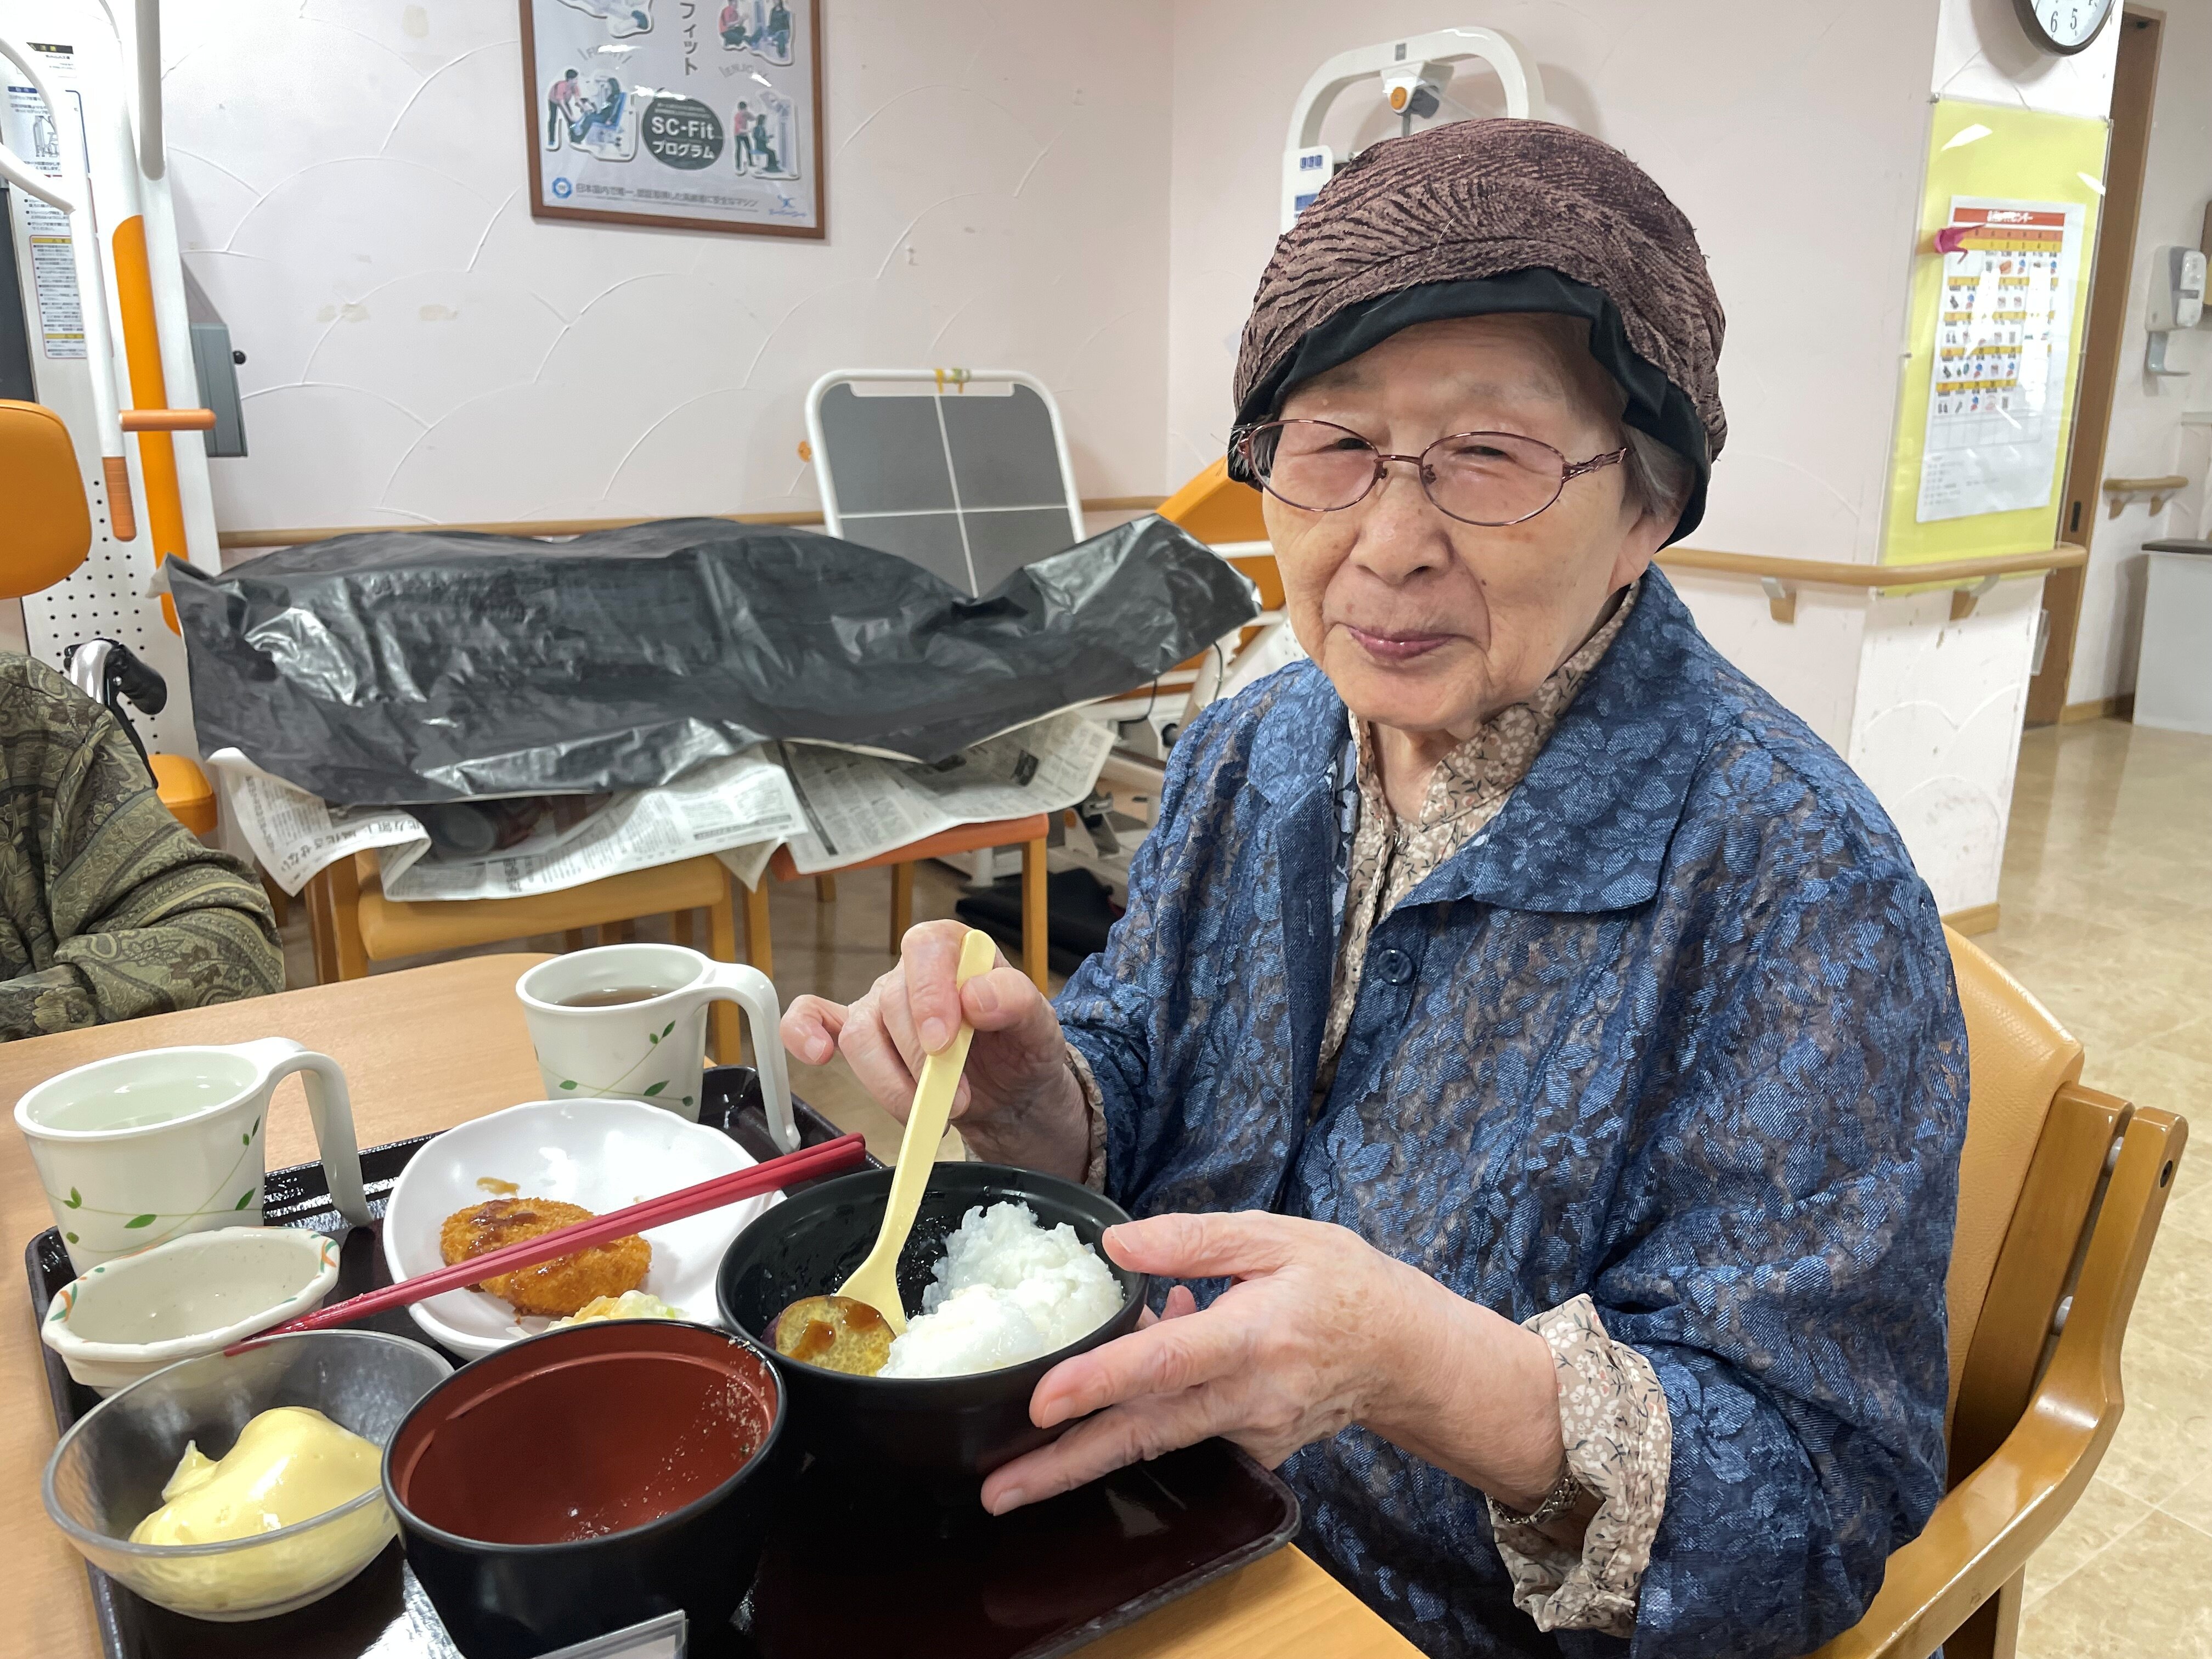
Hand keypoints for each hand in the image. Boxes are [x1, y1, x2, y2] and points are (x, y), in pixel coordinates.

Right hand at [780, 920, 1089, 1178]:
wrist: (1013, 1091)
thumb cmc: (1021, 1047)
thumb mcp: (1039, 1025)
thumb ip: (1015, 1002)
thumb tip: (977, 997)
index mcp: (955, 949)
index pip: (925, 949)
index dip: (929, 995)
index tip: (945, 1043)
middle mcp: (910, 972)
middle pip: (891, 1002)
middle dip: (920, 1061)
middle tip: (958, 1099)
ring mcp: (880, 1005)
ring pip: (859, 1036)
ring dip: (890, 1083)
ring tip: (932, 1112)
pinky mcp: (863, 1040)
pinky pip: (814, 1021)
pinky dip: (804, 1033)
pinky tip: (817, 1053)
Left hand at [980, 1212, 1563, 1515]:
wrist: (1407, 1351)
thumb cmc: (1343, 1282)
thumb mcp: (1278, 1235)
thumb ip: (1194, 1239)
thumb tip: (1117, 1246)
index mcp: (1255, 1334)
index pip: (1165, 1363)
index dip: (1100, 1382)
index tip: (1043, 1402)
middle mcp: (1252, 1396)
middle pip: (1146, 1432)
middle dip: (1067, 1465)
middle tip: (998, 1492)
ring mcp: (1254, 1431)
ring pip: (1160, 1437)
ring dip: (1093, 1445)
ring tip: (1030, 1457)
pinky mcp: (1257, 1449)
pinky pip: (1188, 1428)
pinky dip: (1154, 1406)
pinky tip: (1156, 1347)